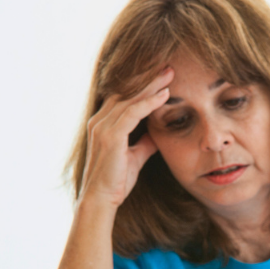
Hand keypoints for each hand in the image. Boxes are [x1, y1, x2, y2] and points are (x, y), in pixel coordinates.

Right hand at [79, 67, 173, 208]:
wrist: (102, 200)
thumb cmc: (116, 181)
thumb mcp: (134, 157)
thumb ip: (144, 143)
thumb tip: (156, 134)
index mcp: (102, 124)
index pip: (123, 97)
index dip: (143, 86)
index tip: (163, 78)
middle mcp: (99, 121)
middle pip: (126, 92)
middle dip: (148, 79)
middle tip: (169, 68)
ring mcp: (102, 127)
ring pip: (130, 98)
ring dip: (151, 86)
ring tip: (170, 75)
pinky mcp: (111, 136)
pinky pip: (132, 112)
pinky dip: (149, 102)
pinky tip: (164, 95)